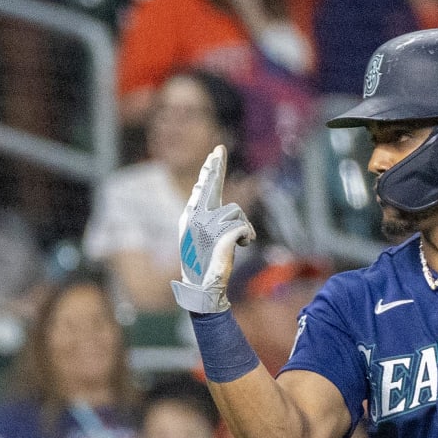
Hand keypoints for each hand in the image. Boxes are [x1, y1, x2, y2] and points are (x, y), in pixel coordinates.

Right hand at [171, 145, 255, 312]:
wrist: (203, 288)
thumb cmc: (205, 265)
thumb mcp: (202, 239)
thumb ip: (205, 218)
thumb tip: (203, 196)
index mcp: (190, 218)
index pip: (202, 190)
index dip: (209, 172)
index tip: (215, 154)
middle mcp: (195, 218)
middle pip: (212, 186)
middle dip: (215, 167)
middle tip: (219, 149)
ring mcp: (206, 227)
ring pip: (236, 213)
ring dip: (243, 228)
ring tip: (237, 243)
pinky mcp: (219, 237)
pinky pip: (243, 227)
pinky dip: (246, 236)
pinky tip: (240, 246)